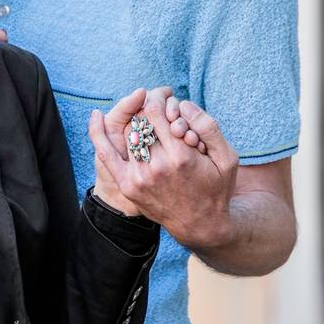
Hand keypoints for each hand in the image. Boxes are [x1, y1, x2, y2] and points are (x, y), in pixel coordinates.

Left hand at [90, 89, 238, 246]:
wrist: (199, 225)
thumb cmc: (215, 188)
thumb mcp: (227, 159)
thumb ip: (208, 127)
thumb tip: (183, 104)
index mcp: (181, 157)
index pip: (156, 111)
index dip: (158, 99)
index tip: (164, 98)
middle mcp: (157, 167)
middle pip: (140, 120)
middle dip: (147, 108)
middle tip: (156, 106)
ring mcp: (139, 177)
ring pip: (127, 133)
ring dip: (135, 122)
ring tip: (146, 120)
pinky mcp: (128, 185)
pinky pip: (106, 153)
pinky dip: (98, 132)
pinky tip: (96, 115)